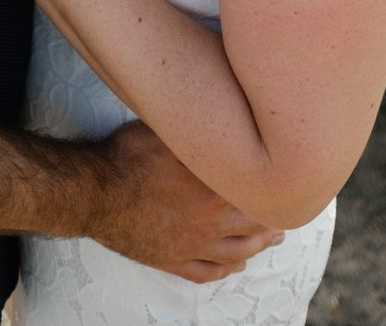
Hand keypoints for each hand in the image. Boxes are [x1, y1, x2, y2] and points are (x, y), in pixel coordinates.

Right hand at [94, 122, 283, 283]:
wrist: (95, 192)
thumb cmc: (128, 156)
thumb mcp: (167, 132)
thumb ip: (199, 130)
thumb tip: (220, 112)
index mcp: (213, 190)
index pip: (258, 195)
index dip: (277, 190)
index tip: (290, 182)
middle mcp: (209, 223)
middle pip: (253, 226)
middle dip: (274, 220)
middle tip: (290, 213)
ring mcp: (190, 246)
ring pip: (235, 252)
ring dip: (257, 247)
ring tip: (272, 240)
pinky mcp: (171, 260)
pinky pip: (207, 273)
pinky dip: (225, 270)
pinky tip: (234, 266)